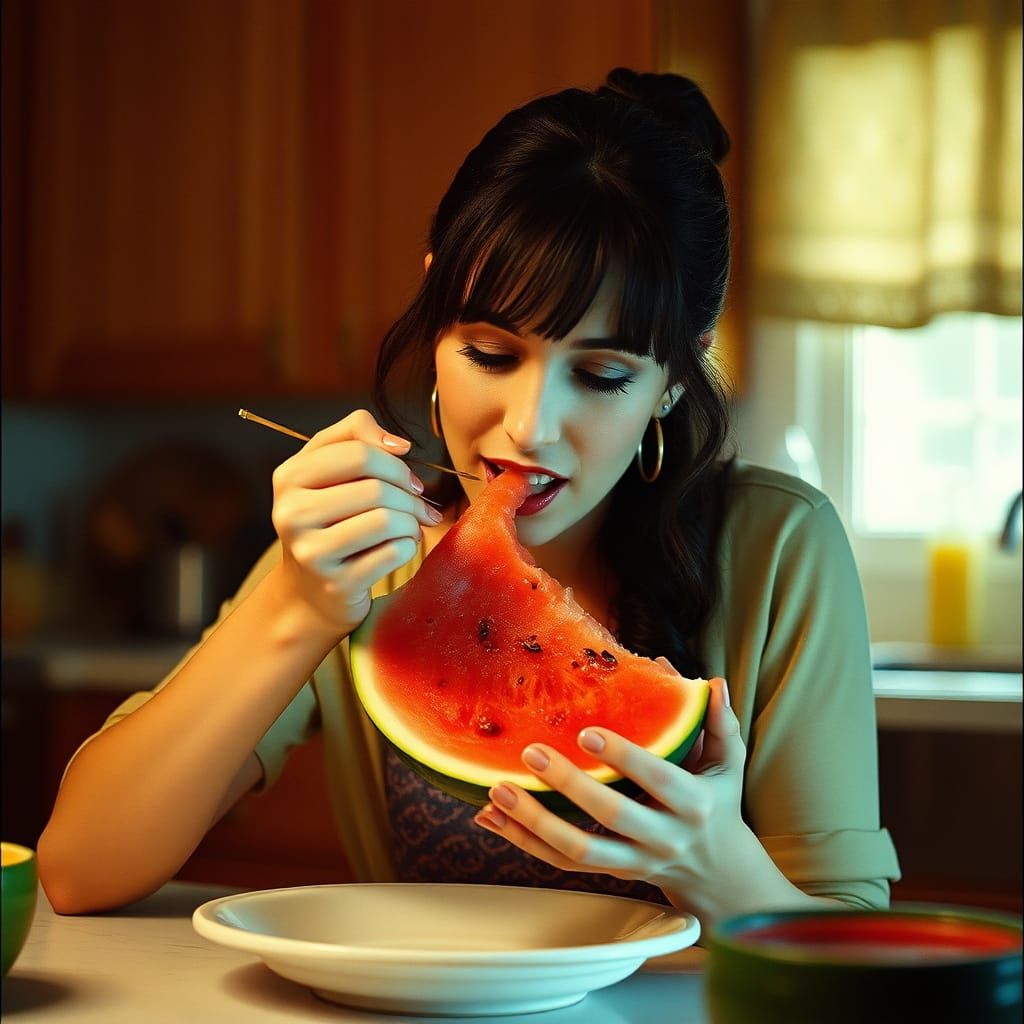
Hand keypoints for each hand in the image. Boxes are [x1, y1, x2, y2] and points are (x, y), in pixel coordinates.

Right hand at [270, 409, 440, 636]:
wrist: (310, 591)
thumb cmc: (328, 522)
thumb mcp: (329, 472)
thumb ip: (357, 437)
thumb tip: (399, 444)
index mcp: (289, 477)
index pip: (358, 452)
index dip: (395, 463)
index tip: (409, 480)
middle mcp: (292, 514)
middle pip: (375, 489)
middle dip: (410, 496)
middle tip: (421, 506)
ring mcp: (311, 552)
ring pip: (386, 521)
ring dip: (412, 523)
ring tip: (411, 528)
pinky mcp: (336, 584)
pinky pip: (394, 553)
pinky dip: (409, 547)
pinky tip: (400, 548)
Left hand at [473, 671, 787, 924]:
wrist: (718, 873)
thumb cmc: (717, 801)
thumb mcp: (728, 763)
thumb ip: (720, 722)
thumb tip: (713, 682)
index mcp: (694, 804)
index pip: (657, 780)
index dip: (623, 757)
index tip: (586, 732)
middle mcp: (663, 838)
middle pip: (613, 817)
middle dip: (570, 786)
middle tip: (531, 753)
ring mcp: (634, 861)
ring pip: (579, 850)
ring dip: (534, 822)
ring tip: (497, 790)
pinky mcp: (609, 872)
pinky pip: (561, 862)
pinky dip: (524, 842)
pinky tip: (492, 818)